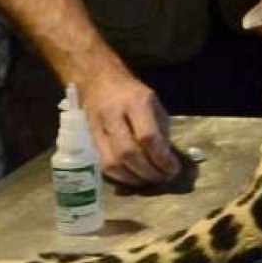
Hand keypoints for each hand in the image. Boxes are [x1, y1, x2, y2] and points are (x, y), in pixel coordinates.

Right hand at [78, 68, 179, 186]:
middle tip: (163, 179)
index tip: (173, 170)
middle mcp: (114, 114)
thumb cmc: (132, 93)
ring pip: (112, 162)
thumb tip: (166, 160)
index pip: (148, 136)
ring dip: (133, 178)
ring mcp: (97, 127)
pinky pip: (102, 164)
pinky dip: (119, 176)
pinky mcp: (88, 138)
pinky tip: (132, 179)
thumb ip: (161, 130)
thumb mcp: (154, 103)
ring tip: (149, 182)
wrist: (98, 81)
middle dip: (148, 172)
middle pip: (129, 152)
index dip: (161, 158)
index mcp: (136, 102)